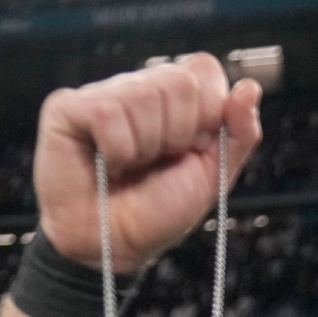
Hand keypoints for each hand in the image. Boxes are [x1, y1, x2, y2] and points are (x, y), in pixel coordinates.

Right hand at [33, 53, 262, 272]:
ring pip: (145, 95)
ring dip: (146, 147)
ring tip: (129, 166)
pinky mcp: (67, 107)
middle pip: (180, 82)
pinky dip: (116, 150)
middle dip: (179, 136)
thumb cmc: (158, 211)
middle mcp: (139, 87)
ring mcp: (102, 93)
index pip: (204, 70)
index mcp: (175, 98)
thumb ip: (239, 133)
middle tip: (156, 162)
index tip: (190, 150)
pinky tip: (105, 163)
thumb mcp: (213, 175)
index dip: (207, 115)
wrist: (115, 246)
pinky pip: (108, 113)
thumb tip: (250, 87)